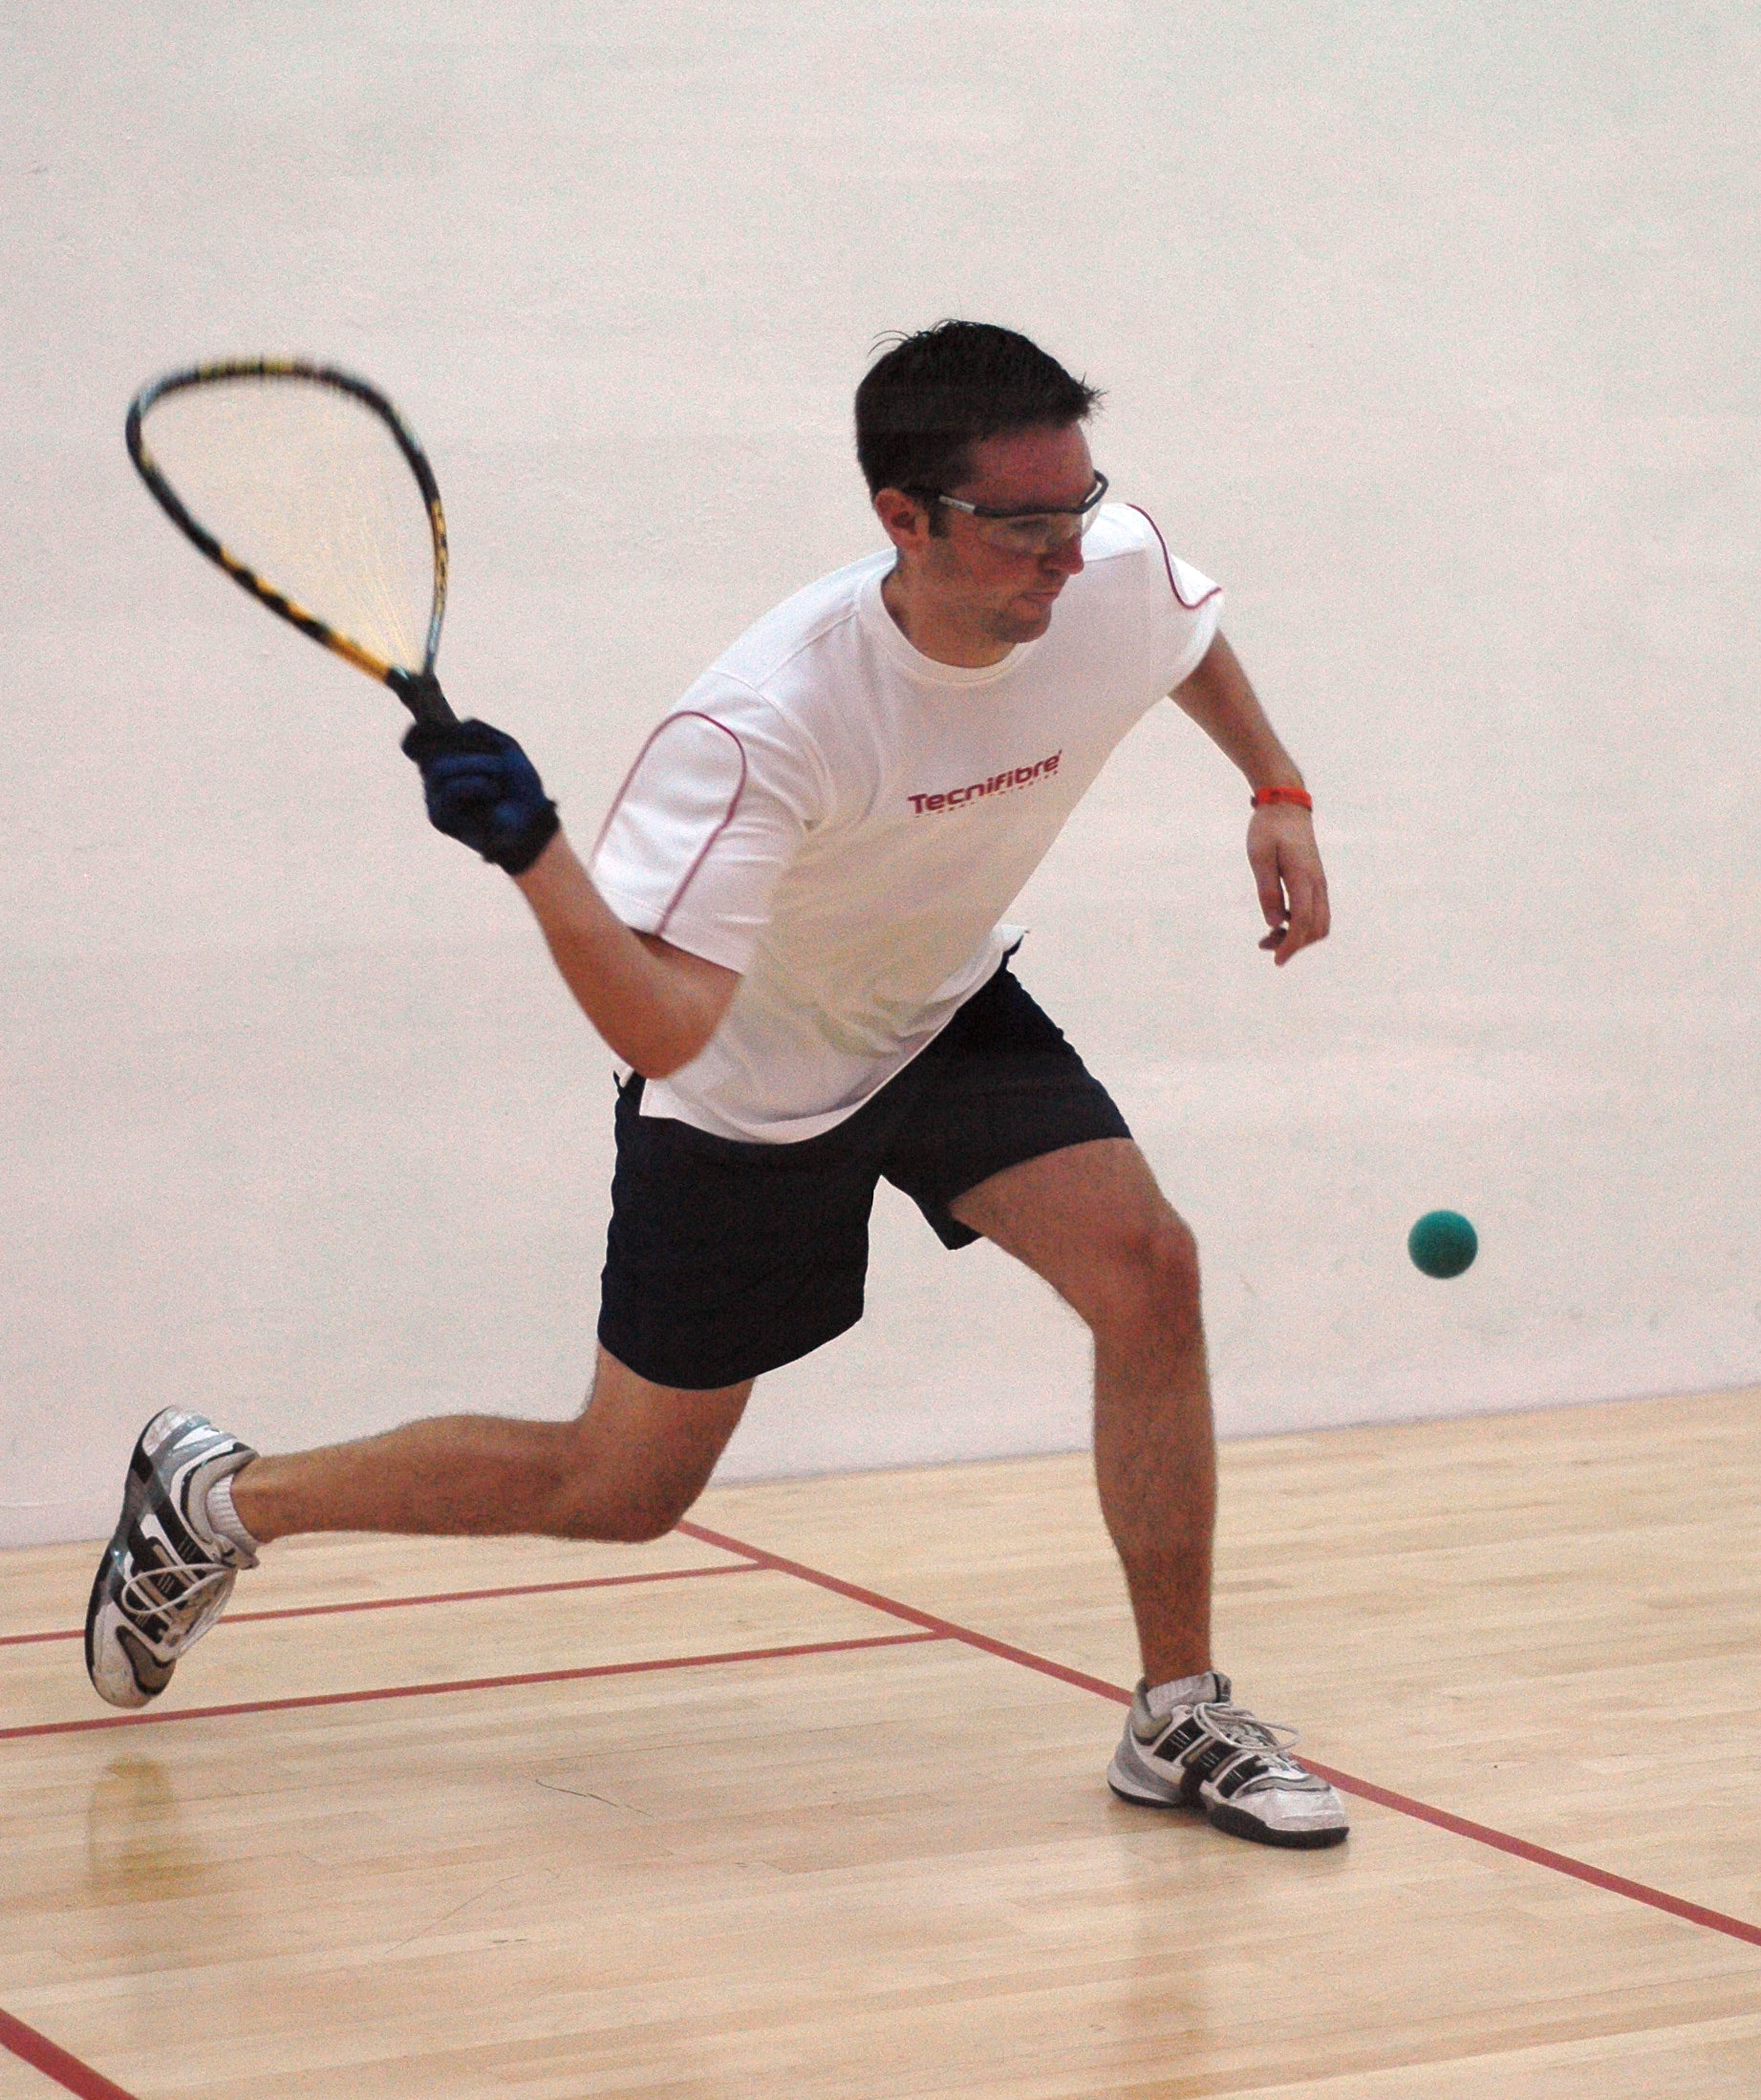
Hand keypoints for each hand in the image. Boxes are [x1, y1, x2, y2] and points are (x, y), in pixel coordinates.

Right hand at [402, 718, 559, 875]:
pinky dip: (474, 784)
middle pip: (432, 752)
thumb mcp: (504, 747)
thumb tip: (454, 727)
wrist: (532, 820)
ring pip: (439, 768)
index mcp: (448, 762)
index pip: (414, 743)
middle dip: (469, 751)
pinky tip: (492, 790)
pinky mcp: (439, 818)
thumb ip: (479, 730)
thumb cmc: (520, 787)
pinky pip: (447, 789)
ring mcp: (434, 799)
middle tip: (497, 764)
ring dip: (475, 766)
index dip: (415, 735)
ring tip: (498, 777)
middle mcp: (434, 780)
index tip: (426, 729)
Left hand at [1248, 803, 1329, 965]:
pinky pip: (1315, 912)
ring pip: (1319, 923)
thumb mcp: (1260, 857)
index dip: (1291, 945)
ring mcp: (1319, 883)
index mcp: (1303, 877)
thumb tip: (1273, 923)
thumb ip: (1267, 890)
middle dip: (1294, 944)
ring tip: (1269, 937)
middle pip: (1317, 928)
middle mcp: (1317, 883)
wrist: (1286, 806)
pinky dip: (1300, 925)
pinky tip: (1277, 921)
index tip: (1276, 960)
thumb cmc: (1269, 829)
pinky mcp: (1315, 881)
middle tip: (1265, 946)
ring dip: (1298, 936)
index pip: (1302, 922)